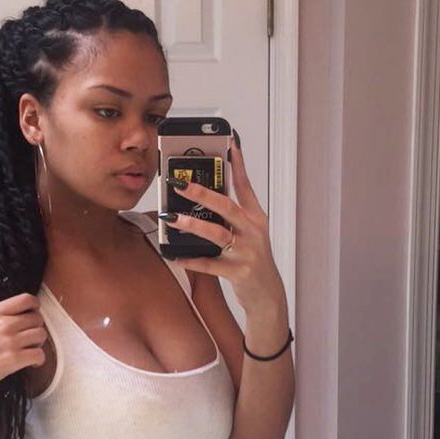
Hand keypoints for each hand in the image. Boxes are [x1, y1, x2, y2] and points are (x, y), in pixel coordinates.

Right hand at [0, 293, 47, 403]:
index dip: (34, 307)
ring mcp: (8, 341)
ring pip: (41, 335)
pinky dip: (39, 360)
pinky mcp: (13, 359)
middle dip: (36, 328)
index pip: (25, 299)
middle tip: (30, 339)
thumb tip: (11, 319)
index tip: (33, 315)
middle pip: (36, 318)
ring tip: (30, 352)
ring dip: (39, 344)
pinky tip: (32, 364)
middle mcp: (2, 323)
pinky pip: (40, 354)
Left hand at [166, 133, 284, 312]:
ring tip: (171, 218)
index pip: (245, 186)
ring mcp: (246, 252)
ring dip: (192, 225)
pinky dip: (191, 259)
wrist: (267, 294)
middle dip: (202, 194)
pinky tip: (175, 255)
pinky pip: (210, 264)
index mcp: (256, 218)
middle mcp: (253, 232)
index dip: (238, 165)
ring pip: (217, 234)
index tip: (229, 144)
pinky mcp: (238, 272)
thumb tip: (206, 197)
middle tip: (181, 184)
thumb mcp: (249, 234)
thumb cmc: (253, 260)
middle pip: (227, 207)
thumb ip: (232, 216)